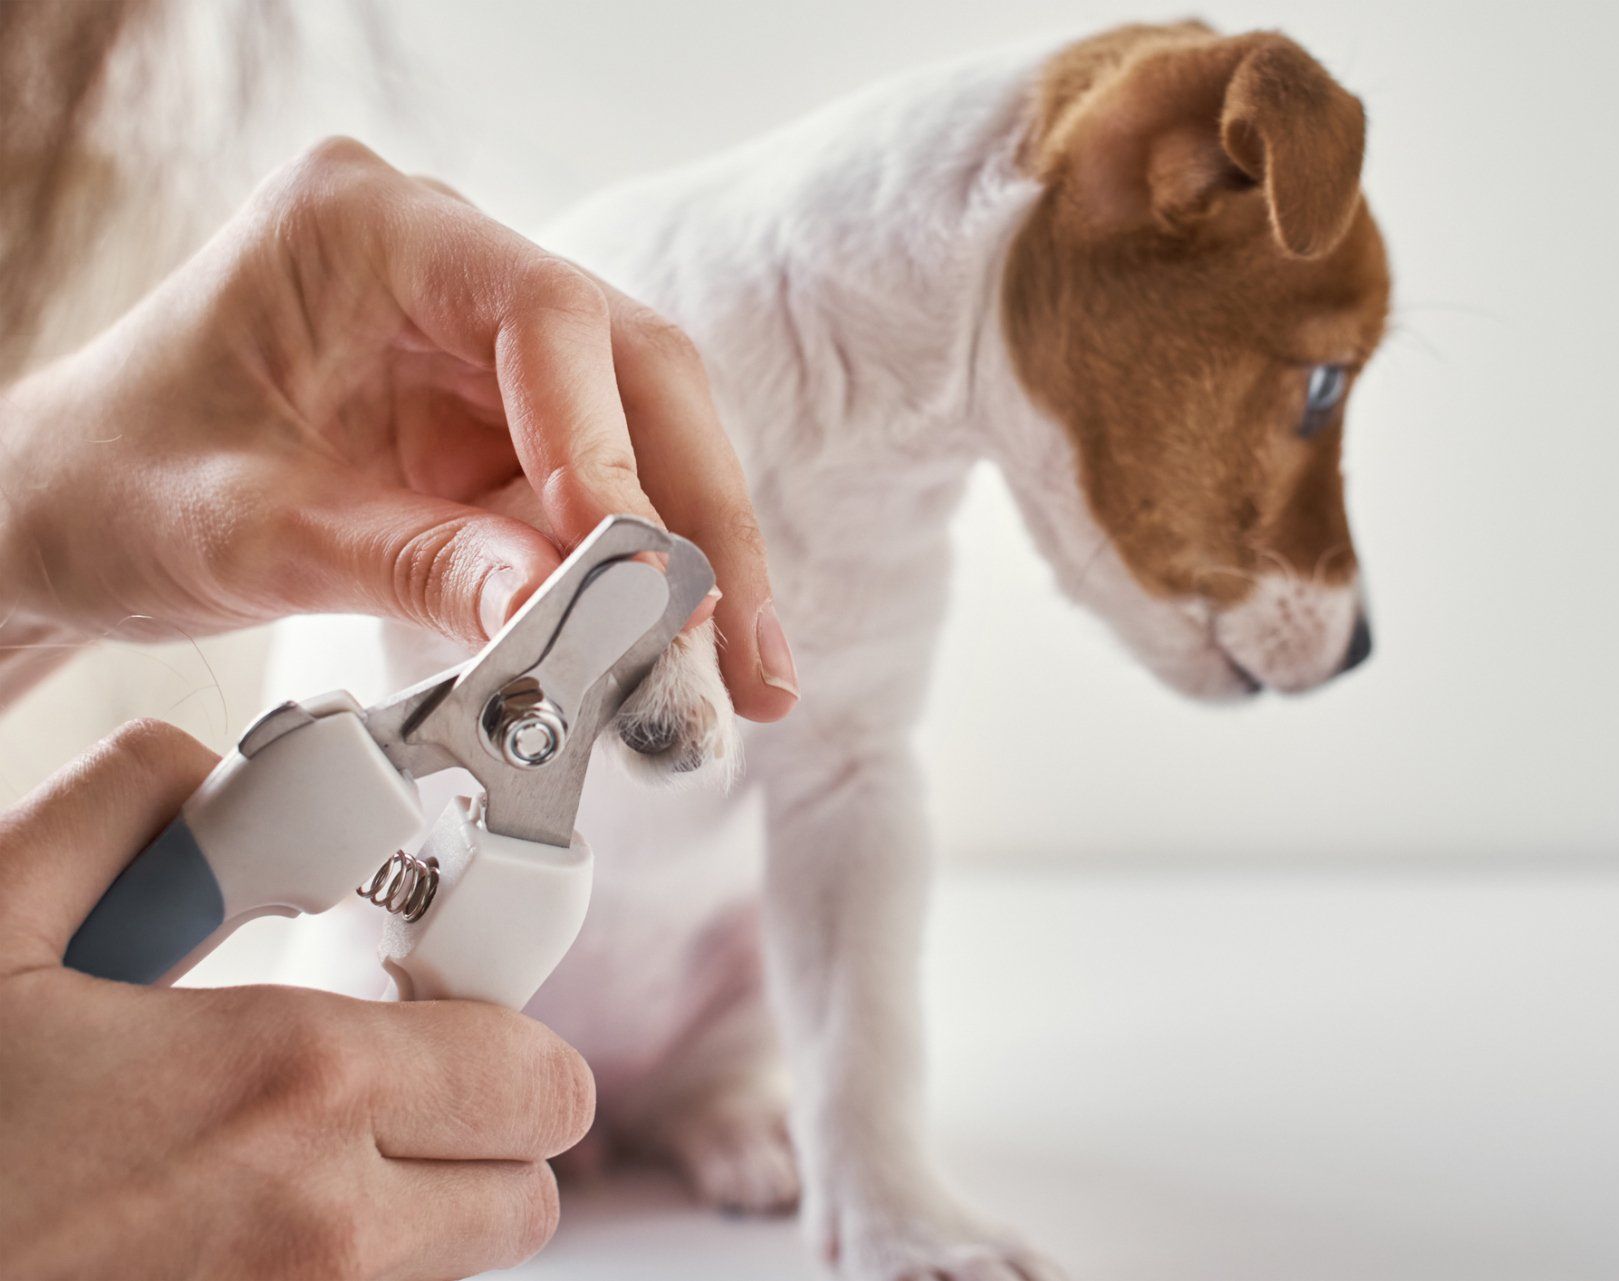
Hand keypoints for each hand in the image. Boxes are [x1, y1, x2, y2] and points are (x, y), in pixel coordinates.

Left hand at [0, 137, 795, 720]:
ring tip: (736, 678)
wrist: (59, 513)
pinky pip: (600, 489)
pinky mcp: (498, 419)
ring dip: (691, 560)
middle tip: (748, 650)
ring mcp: (481, 344)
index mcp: (368, 232)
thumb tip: (567, 620)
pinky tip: (671, 653)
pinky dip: (636, 580)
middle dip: (701, 518)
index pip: (547, 316)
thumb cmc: (112, 486)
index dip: (609, 445)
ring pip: (645, 433)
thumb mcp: (250, 533)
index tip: (635, 573)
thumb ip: (416, 565)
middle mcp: (448, 267)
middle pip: (635, 370)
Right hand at [0, 720, 595, 1278]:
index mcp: (291, 1089)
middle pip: (528, 1186)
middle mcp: (325, 1231)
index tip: (428, 1001)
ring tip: (283, 1146)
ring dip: (414, 1200)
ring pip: (454, 1263)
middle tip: (378, 1074)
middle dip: (482, 1123)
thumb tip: (192, 770)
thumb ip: (105, 816)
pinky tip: (224, 1215)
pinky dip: (337, 1263)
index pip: (539, 1073)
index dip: (498, 1026)